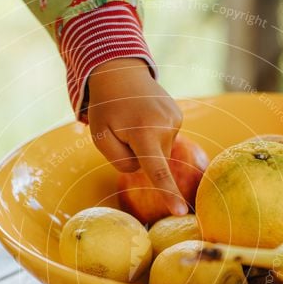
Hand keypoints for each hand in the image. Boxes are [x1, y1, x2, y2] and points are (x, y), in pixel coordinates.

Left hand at [87, 57, 186, 215]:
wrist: (120, 71)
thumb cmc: (106, 107)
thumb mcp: (101, 137)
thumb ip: (121, 161)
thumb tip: (144, 168)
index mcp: (143, 133)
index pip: (157, 171)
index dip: (168, 194)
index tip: (181, 212)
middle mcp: (164, 127)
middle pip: (152, 162)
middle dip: (138, 155)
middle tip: (124, 129)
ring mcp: (175, 120)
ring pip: (159, 152)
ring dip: (146, 144)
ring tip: (135, 119)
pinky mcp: (178, 116)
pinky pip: (164, 140)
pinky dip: (153, 135)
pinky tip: (145, 117)